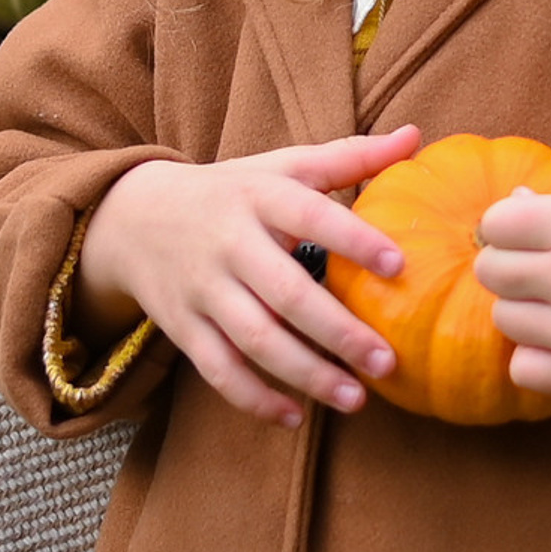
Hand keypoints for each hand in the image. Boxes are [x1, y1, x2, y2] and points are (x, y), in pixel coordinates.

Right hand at [77, 128, 422, 429]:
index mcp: (259, 196)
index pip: (309, 215)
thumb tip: (415, 136)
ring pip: (255, 339)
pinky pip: (218, 369)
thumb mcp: (282, 166)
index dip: (353, 238)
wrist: (135, 218)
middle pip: (286, 292)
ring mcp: (203, 289)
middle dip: (338, 331)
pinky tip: (295, 415)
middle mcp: (230, 242)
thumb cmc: (233, 191)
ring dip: (306, 374)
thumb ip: (349, 157)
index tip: (399, 266)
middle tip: (387, 361)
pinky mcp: (182, 327)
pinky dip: (254, 397)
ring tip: (356, 399)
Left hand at [475, 189, 550, 403]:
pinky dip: (538, 357)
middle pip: (491, 273)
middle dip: (508, 266)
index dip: (506, 226)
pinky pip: (525, 370)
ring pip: (504, 321)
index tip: (528, 232)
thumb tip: (507, 206)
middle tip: (540, 269)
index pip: (495, 224)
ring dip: (525, 311)